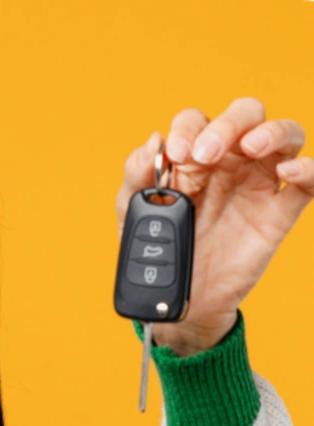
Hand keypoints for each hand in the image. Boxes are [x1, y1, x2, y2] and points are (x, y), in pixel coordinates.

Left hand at [115, 97, 312, 355]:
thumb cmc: (163, 252)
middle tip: (204, 155)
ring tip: (251, 147)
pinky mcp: (278, 214)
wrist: (183, 303)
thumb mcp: (137, 215)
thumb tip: (153, 142)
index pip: (197, 122)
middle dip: (227, 125)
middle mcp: (231, 163)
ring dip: (272, 132)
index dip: (187, 129)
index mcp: (195, 157)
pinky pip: (307, 183)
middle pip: (246, 115)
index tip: (176, 154)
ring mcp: (259, 185)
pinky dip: (308, 169)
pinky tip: (290, 172)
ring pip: (285, 136)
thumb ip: (137, 177)